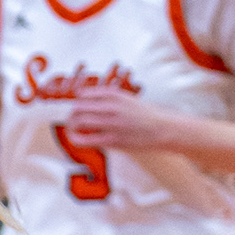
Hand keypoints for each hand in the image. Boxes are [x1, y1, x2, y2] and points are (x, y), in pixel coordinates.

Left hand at [61, 90, 184, 152]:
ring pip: (79, 121)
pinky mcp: (113, 140)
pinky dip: (76, 139)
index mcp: (114, 95)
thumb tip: (85, 99)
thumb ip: (108, 99)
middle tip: (70, 119)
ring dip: (71, 125)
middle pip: (78, 107)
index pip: (84, 94)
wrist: (164, 128)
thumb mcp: (127, 99)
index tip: (74, 107)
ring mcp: (111, 123)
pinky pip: (86, 139)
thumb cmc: (145, 115)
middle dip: (71, 114)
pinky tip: (75, 139)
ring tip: (72, 129)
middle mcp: (111, 106)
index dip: (75, 102)